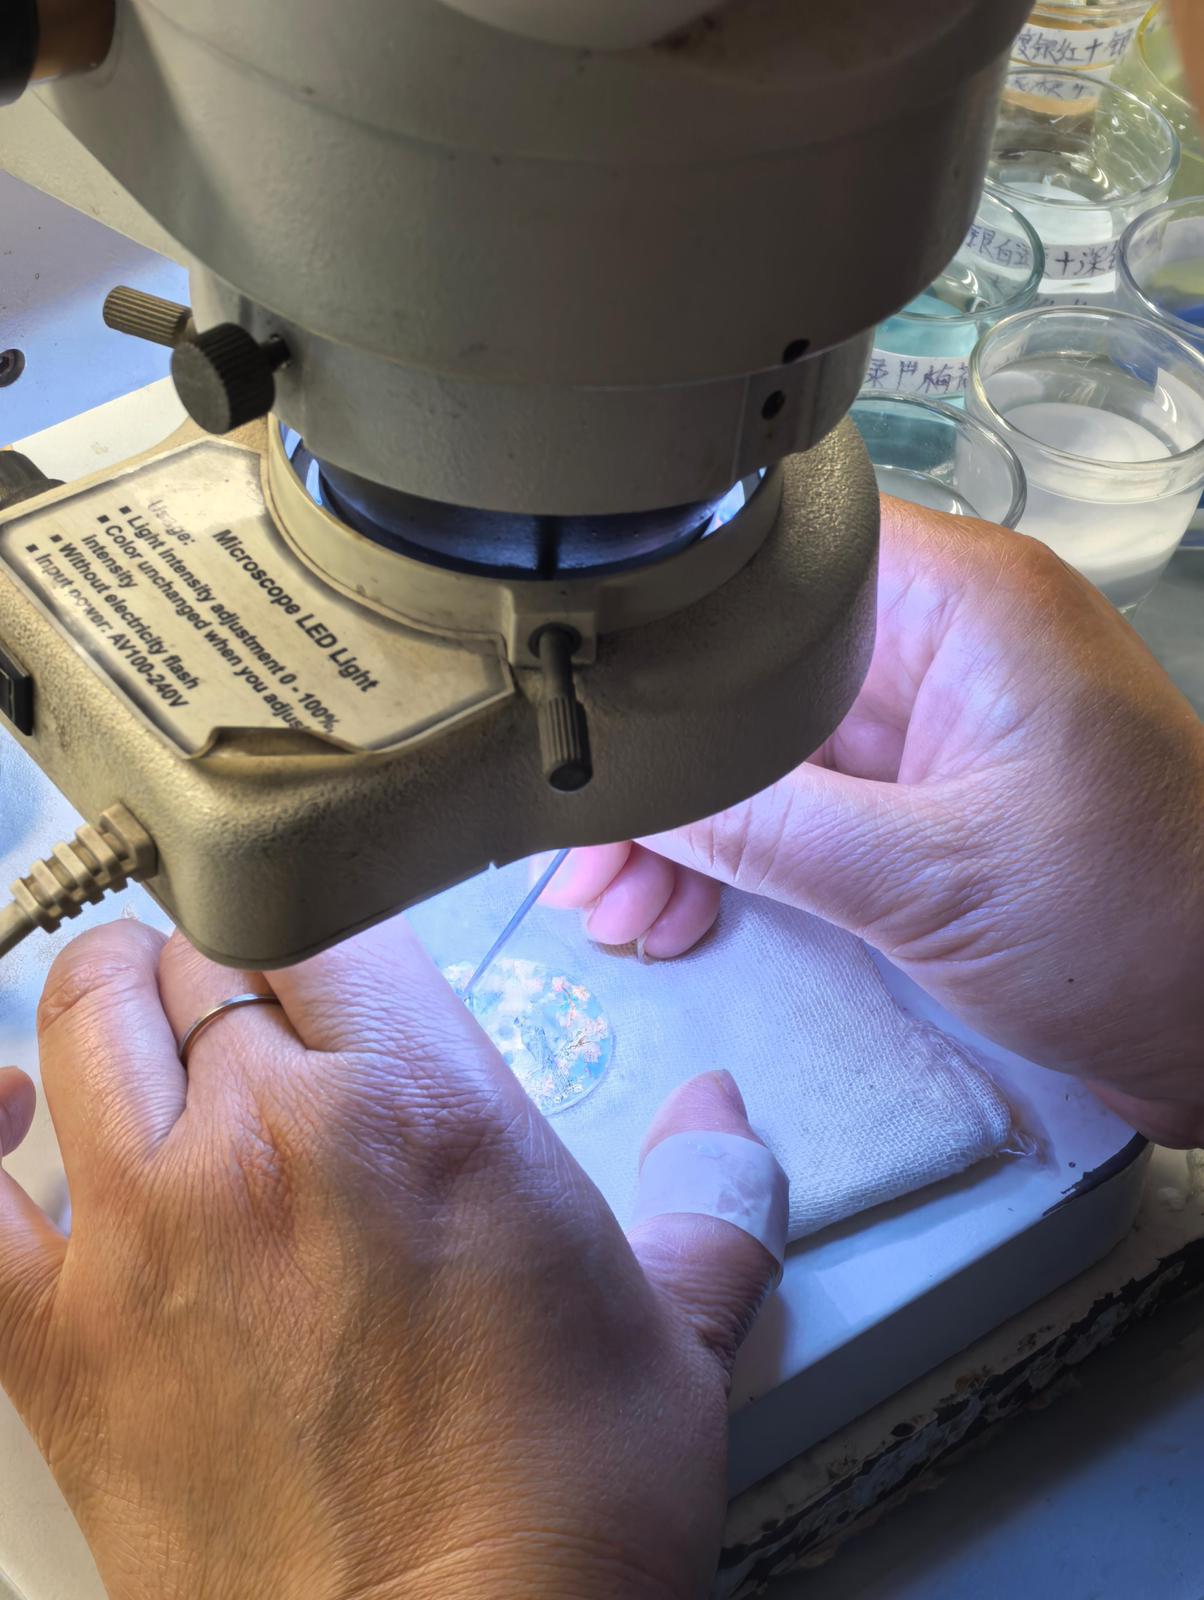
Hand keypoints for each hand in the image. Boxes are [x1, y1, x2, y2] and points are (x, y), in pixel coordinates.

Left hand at [0, 919, 779, 1599]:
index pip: (333, 915)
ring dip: (121, 1004)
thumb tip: (721, 1117)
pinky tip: (16, 1115)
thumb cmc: (561, 1516)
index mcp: (426, 1110)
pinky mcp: (66, 1341)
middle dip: (241, 970)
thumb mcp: (675, 1332)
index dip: (335, 930)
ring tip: (160, 1029)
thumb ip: (711, 1195)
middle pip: (207, 957)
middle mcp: (273, 1143)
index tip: (347, 969)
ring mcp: (151, 1233)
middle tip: (273, 1016)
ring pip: (86, 1016)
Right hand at [545, 502, 1203, 1144]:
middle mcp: (939, 641)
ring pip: (759, 747)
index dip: (663, 620)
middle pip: (746, 669)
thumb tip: (628, 795)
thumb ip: (764, 828)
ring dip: (683, 826)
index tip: (583, 701)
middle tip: (582, 854)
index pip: (772, 558)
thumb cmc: (1143, 931)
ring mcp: (928, 724)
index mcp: (963, 602)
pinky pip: (798, 804)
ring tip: (609, 909)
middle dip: (659, 768)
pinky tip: (674, 914)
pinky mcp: (924, 797)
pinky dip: (735, 856)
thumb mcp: (928, 879)